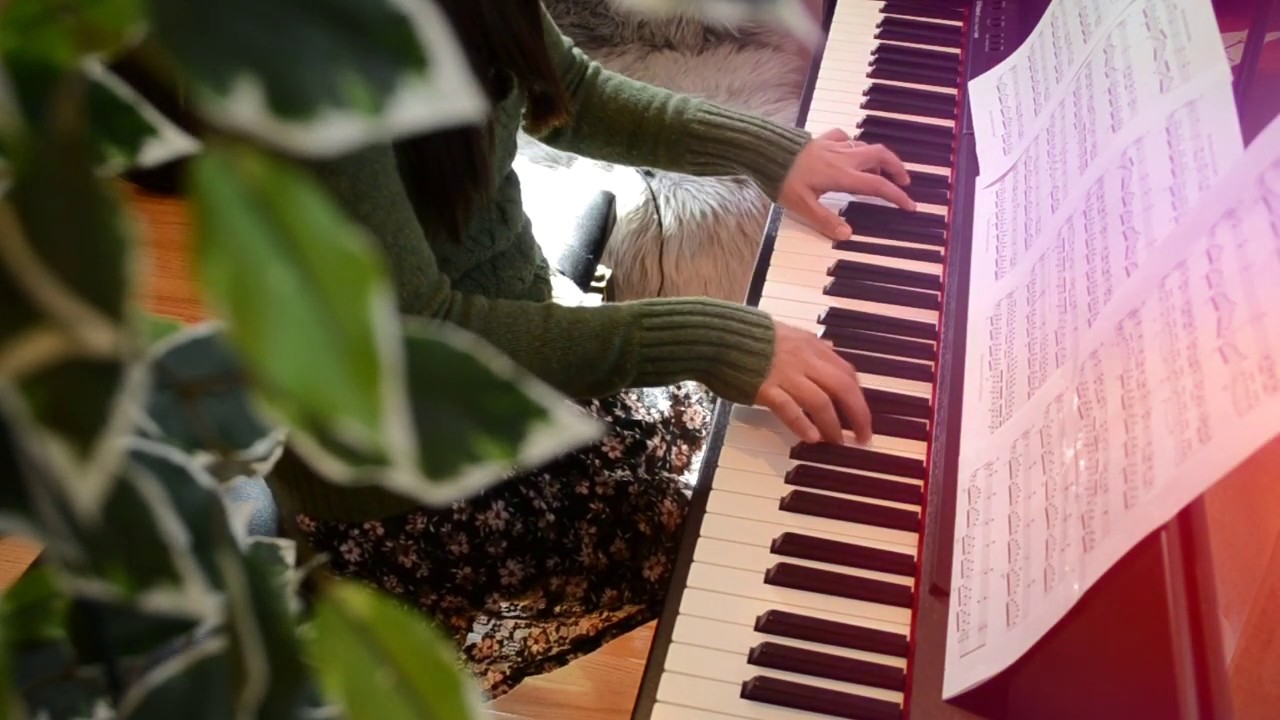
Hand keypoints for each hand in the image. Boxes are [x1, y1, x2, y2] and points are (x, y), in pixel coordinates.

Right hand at [755, 321, 872, 444]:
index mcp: (810, 346)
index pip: (846, 372)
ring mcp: (785, 374)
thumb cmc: (750, 336)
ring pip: (821, 402)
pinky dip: (803, 424)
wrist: (719, 335)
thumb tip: (831, 348)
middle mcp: (803, 359)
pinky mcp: (765, 388)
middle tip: (863, 437)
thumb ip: (811, 345)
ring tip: (837, 442)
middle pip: (842, 388)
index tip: (862, 415)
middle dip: (858, 415)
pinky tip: (812, 438)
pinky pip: (789, 408)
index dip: (859, 396)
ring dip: (834, 425)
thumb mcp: (788, 333)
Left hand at [779, 128, 915, 239]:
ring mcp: (833, 146)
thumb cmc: (781, 179)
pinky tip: (851, 149)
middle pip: (880, 156)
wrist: (765, 151)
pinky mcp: (821, 140)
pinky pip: (845, 137)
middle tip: (904, 182)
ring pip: (865, 146)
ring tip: (882, 170)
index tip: (909, 205)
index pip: (877, 186)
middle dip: (896, 168)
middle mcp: (842, 158)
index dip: (896, 196)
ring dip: (878, 157)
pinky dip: (854, 144)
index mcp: (841, 175)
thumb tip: (847, 235)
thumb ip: (825, 221)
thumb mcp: (802, 206)